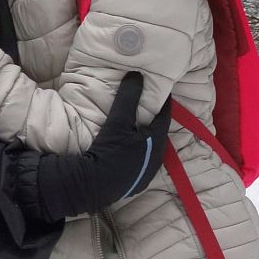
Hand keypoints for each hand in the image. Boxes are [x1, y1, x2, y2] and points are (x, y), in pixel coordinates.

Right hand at [9, 71, 173, 221]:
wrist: (93, 185)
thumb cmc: (109, 150)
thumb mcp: (118, 120)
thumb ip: (128, 96)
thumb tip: (137, 74)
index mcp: (156, 142)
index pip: (164, 116)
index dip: (163, 102)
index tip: (160, 90)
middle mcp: (156, 159)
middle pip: (158, 133)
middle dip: (153, 120)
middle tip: (147, 106)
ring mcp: (146, 173)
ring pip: (150, 149)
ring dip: (145, 137)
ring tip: (136, 126)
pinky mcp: (135, 183)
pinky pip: (141, 161)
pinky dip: (137, 151)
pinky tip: (127, 149)